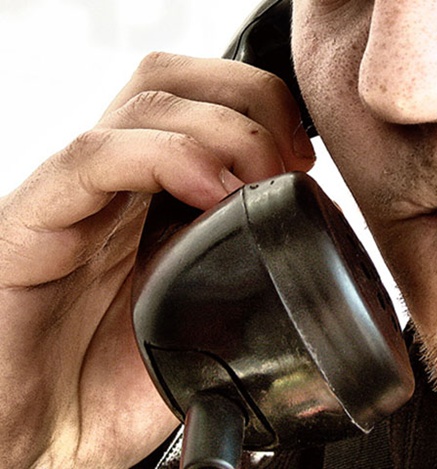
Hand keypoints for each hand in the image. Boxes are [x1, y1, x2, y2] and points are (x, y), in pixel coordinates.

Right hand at [0, 52, 314, 467]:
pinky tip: (211, 193)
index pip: (203, 102)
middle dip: (250, 102)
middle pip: (175, 81)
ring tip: (260, 180)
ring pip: (144, 103)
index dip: (264, 111)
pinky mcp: (31, 224)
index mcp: (150, 200)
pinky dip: (165, 158)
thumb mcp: (199, 326)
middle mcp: (113, 186)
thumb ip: (241, 278)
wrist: (37, 441)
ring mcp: (75, 199)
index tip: (304, 162)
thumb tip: (302, 250)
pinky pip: (92, 159)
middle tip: (290, 162)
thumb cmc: (108, 390)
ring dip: (222, 128)